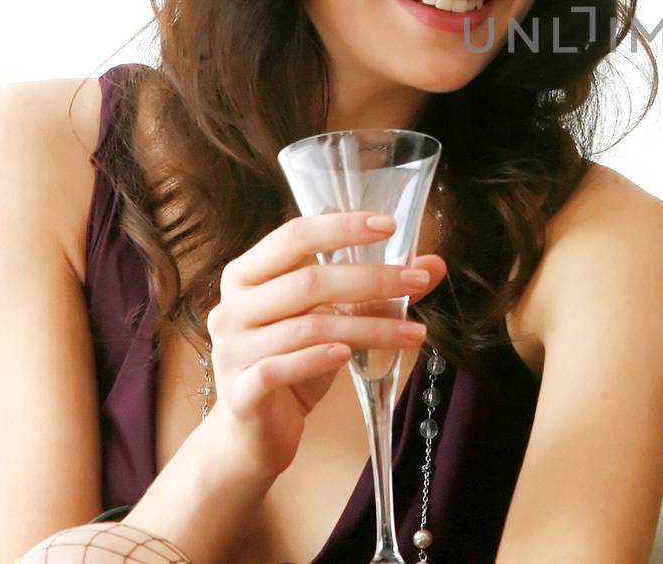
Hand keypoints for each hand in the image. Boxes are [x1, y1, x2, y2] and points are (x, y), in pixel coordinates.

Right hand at [204, 211, 444, 478]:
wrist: (250, 436)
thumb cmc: (292, 365)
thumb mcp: (331, 321)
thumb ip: (374, 291)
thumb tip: (432, 265)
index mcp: (246, 275)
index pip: (293, 237)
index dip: (341, 228)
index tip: (389, 226)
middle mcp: (231, 307)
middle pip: (307, 281)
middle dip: (371, 279)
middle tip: (417, 280)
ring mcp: (231, 350)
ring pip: (308, 327)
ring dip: (368, 327)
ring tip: (413, 332)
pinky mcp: (239, 393)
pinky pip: (279, 368)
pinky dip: (316, 359)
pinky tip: (348, 356)